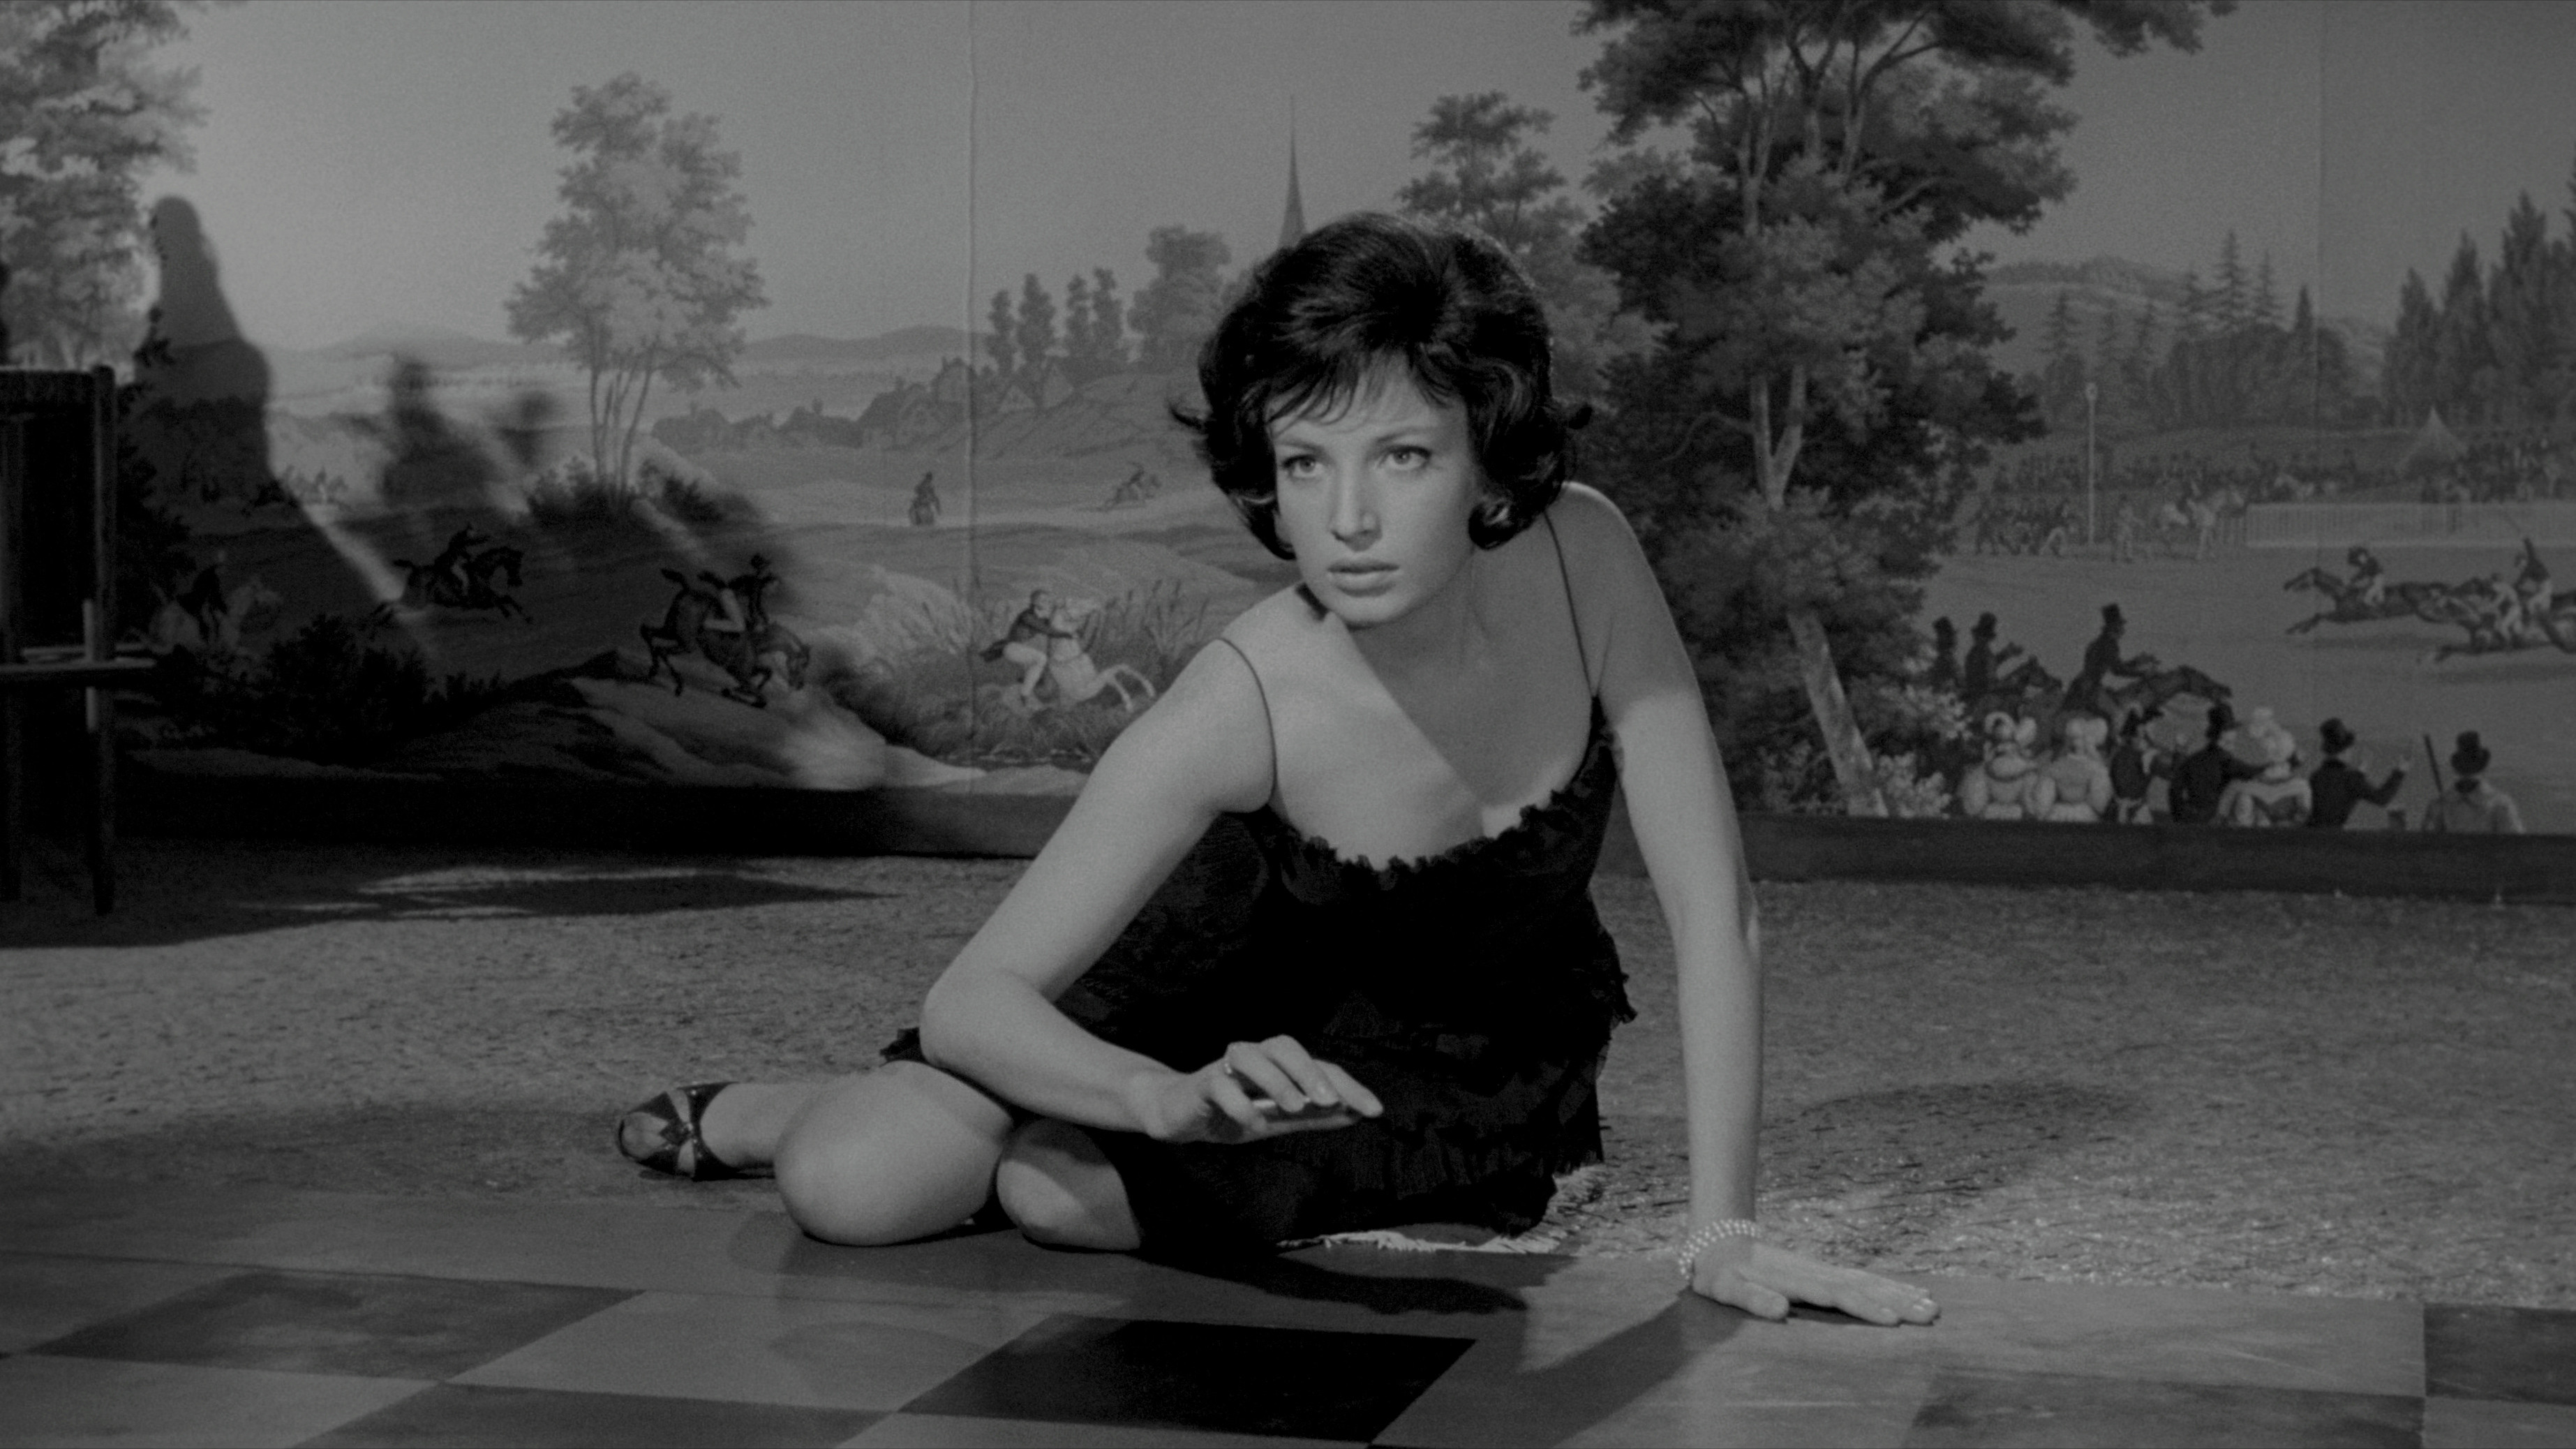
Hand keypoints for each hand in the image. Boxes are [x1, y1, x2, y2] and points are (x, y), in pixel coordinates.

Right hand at [1133, 1036, 1384, 1145]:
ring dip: (1276, 1081)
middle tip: (1332, 1102)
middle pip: (1285, 1047)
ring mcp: (1225, 1067)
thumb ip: (1313, 1118)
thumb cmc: (1232, 1112)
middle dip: (1311, 1072)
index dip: (1349, 1085)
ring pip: (1251, 1057)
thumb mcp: (1277, 1120)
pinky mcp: (1201, 1083)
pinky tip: (1253, 1124)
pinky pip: (1220, 1085)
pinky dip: (1238, 1104)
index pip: (1319, 1067)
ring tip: (1295, 1108)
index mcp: (1278, 1064)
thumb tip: (1355, 1114)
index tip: (1374, 1110)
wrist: (1180, 1116)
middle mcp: (1255, 1056)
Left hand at [1685, 1237, 1939, 1326]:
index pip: (1836, 1296)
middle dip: (1897, 1302)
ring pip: (1867, 1282)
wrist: (1719, 1242)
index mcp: (1796, 1281)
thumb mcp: (1727, 1288)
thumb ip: (1752, 1298)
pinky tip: (1909, 1292)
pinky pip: (1862, 1279)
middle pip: (1862, 1287)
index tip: (1893, 1321)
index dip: (1864, 1308)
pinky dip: (1887, 1286)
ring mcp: (1822, 1272)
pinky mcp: (1824, 1274)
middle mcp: (1815, 1274)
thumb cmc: (1720, 1274)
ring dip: (1898, 1293)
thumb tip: (1779, 1311)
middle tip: (1931, 1314)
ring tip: (1931, 1305)